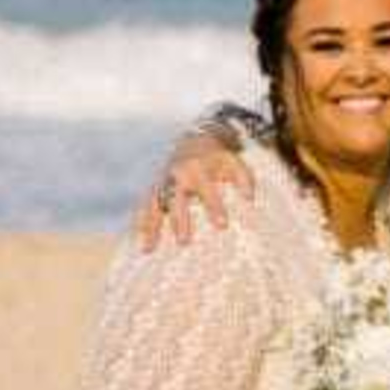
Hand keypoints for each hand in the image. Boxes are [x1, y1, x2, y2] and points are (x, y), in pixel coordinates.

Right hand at [134, 142, 255, 250]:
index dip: (214, 205)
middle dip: (180, 219)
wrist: (194, 141)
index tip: (222, 225)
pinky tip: (140, 242)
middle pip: (176, 198)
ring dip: (151, 224)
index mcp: (199, 168)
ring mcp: (163, 181)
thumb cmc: (217, 159)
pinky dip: (140, 223)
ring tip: (149, 248)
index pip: (206, 188)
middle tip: (184, 242)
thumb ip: (244, 179)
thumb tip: (249, 198)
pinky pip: (143, 206)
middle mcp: (177, 175)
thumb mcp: (233, 162)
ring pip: (154, 203)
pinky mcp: (154, 187)